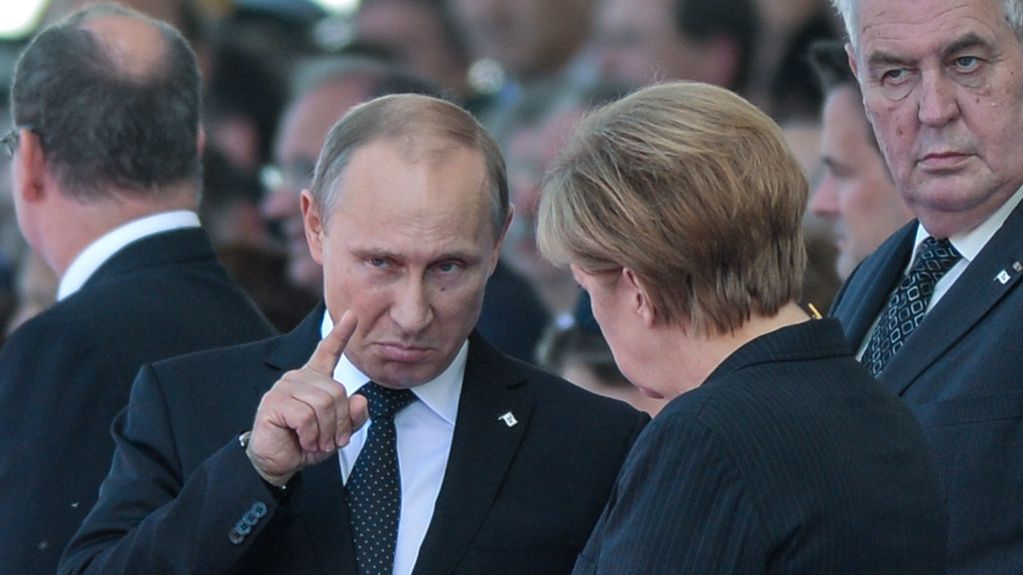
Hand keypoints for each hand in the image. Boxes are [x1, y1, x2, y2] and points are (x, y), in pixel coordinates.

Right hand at [246, 310, 369, 486]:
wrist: (277, 462)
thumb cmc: (305, 444)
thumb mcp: (337, 432)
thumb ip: (354, 417)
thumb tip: (360, 400)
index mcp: (314, 379)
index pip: (328, 351)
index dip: (341, 333)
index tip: (352, 315)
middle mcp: (299, 377)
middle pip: (336, 392)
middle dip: (339, 423)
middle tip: (330, 441)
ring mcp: (285, 387)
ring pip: (323, 404)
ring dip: (324, 432)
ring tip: (315, 442)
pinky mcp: (274, 402)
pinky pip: (306, 416)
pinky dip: (310, 435)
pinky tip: (302, 440)